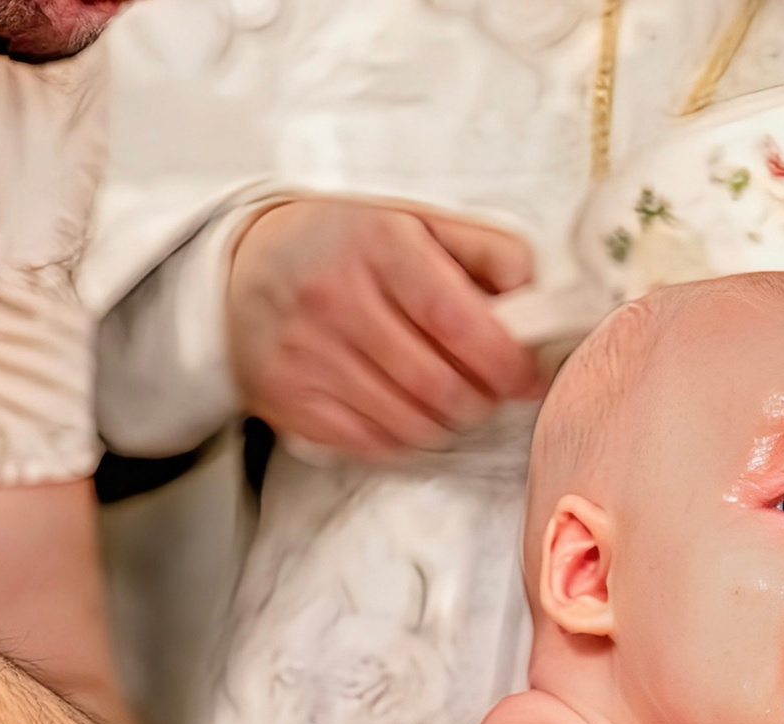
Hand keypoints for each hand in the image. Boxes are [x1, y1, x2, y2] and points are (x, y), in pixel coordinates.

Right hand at [227, 198, 542, 458]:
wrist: (245, 267)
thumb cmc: (347, 245)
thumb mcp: (418, 221)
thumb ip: (488, 252)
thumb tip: (538, 301)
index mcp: (380, 244)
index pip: (459, 321)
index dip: (507, 362)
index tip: (526, 375)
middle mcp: (337, 299)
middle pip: (439, 385)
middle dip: (482, 399)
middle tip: (491, 391)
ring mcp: (308, 355)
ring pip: (410, 423)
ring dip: (447, 422)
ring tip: (451, 398)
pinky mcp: (291, 400)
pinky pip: (372, 444)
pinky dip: (406, 437)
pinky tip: (408, 410)